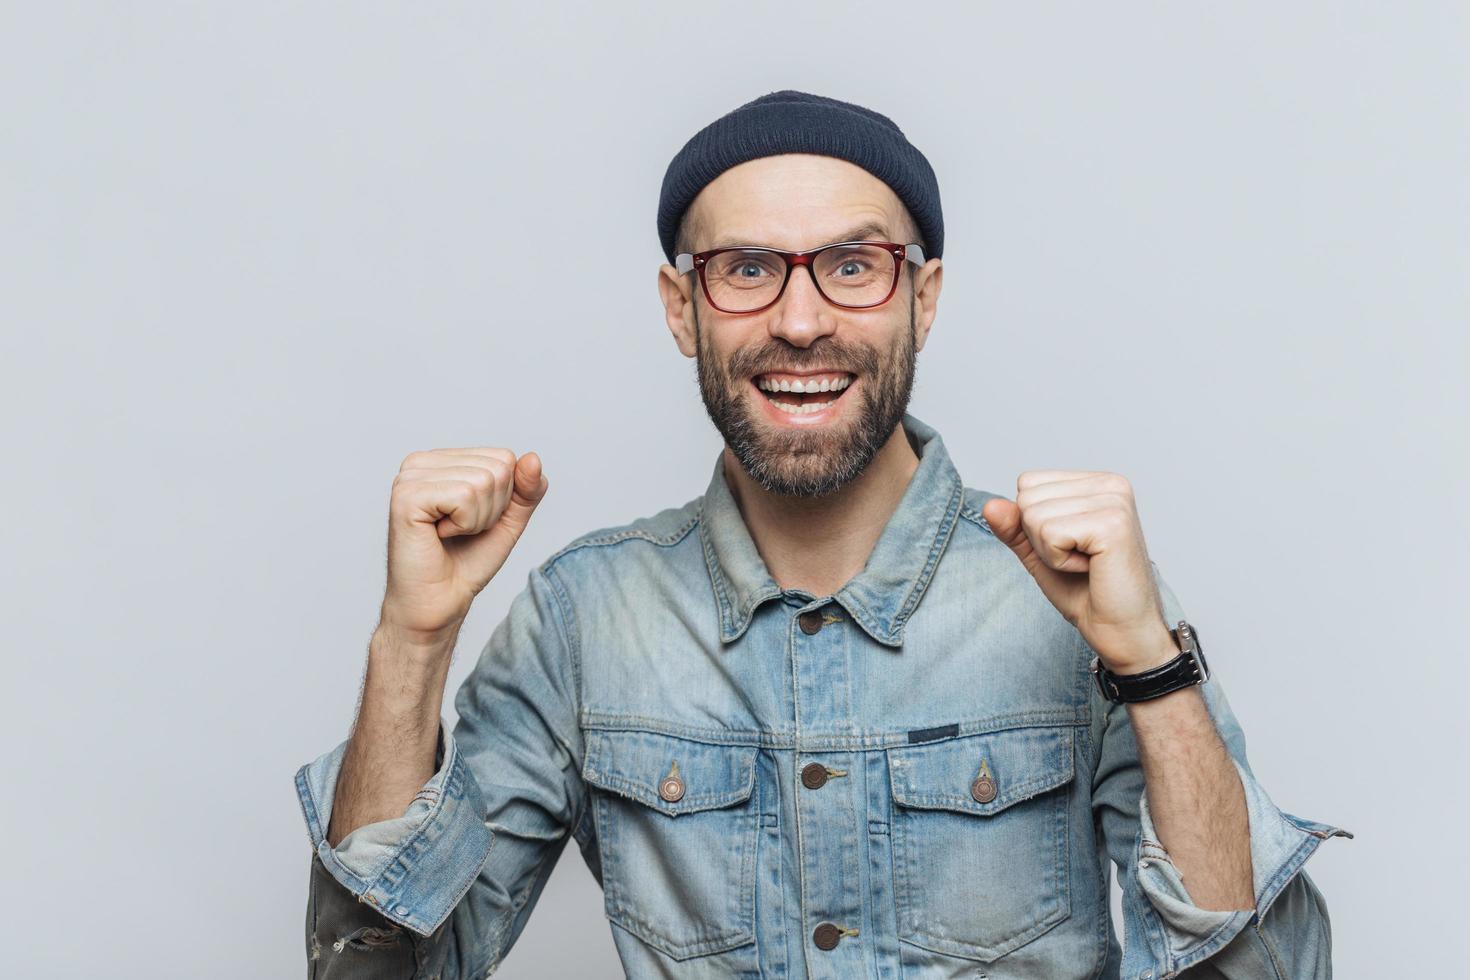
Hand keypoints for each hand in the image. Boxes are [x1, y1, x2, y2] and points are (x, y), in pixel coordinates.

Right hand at [379, 447, 548, 644]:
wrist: (439, 602)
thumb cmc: (466, 562)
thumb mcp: (508, 520)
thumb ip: (526, 489)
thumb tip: (532, 458)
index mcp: (442, 460)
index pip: (504, 458)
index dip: (504, 498)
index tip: (474, 520)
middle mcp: (422, 462)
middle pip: (497, 468)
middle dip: (492, 509)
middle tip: (462, 531)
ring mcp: (410, 476)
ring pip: (483, 481)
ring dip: (477, 519)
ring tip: (450, 534)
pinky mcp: (406, 496)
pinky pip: (464, 496)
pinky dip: (464, 524)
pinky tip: (439, 535)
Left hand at [981, 470, 1175, 672]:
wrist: (1120, 631)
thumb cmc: (1086, 592)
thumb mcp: (1039, 553)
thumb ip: (1014, 527)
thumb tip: (990, 505)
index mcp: (1096, 482)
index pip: (1027, 483)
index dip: (1033, 524)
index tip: (1070, 546)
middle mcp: (1110, 483)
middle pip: (1027, 498)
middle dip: (1039, 538)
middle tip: (1078, 560)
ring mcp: (1115, 501)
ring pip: (1033, 515)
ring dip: (1049, 552)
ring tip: (1085, 564)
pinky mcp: (1112, 524)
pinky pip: (1049, 534)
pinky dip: (1059, 561)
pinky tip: (1091, 568)